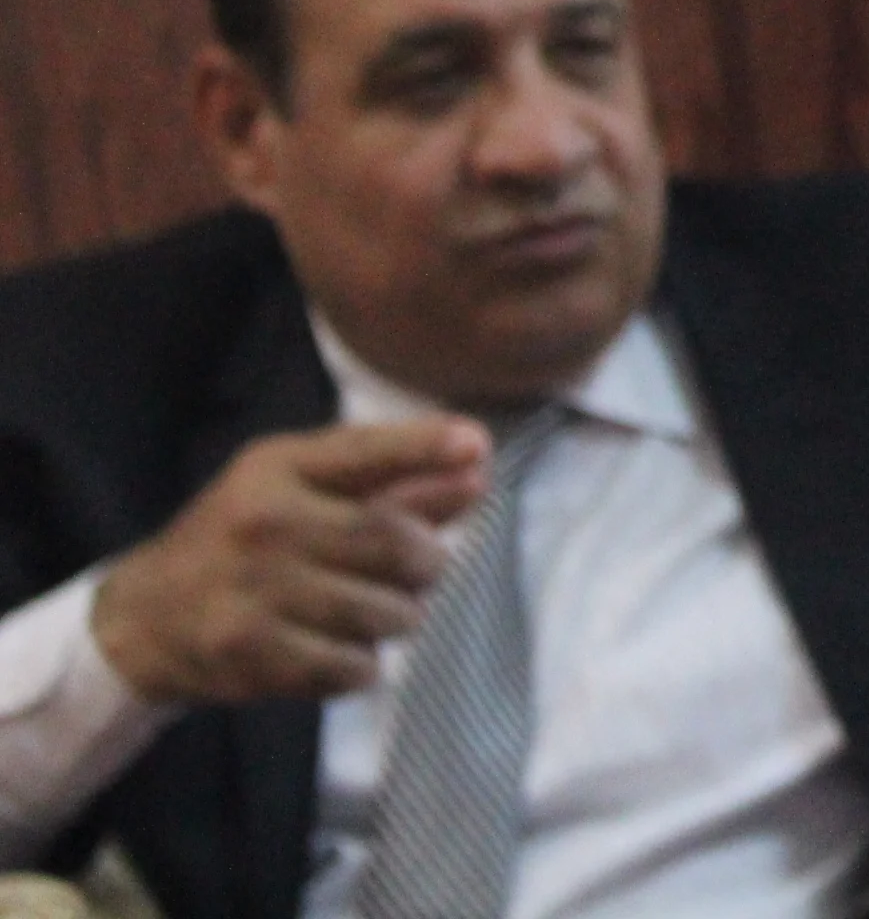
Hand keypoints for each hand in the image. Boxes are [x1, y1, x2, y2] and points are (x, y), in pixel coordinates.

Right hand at [88, 418, 490, 705]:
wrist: (145, 617)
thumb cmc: (246, 539)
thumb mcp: (302, 488)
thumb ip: (391, 477)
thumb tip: (477, 461)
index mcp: (278, 468)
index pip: (365, 450)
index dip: (427, 447)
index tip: (478, 449)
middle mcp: (263, 521)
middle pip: (395, 542)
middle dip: (430, 562)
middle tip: (424, 569)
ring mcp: (252, 589)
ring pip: (384, 611)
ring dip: (398, 617)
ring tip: (374, 610)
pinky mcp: (247, 652)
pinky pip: (351, 666)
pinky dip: (362, 665)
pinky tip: (339, 649)